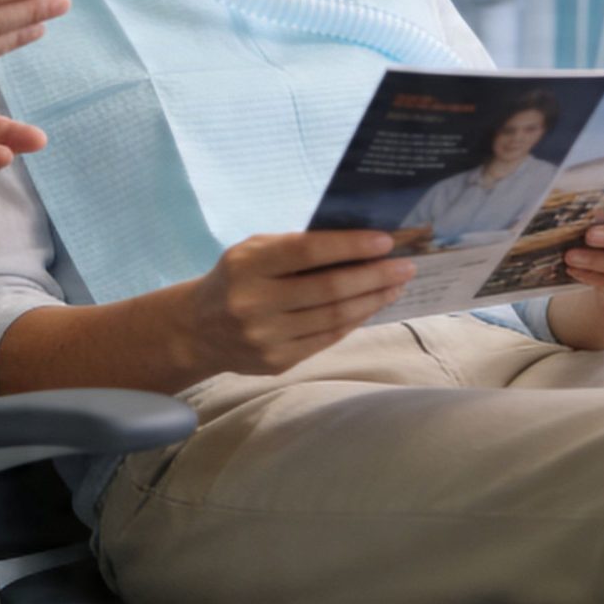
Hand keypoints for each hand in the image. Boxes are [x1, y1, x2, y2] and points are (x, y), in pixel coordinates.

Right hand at [179, 231, 414, 377]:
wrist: (198, 330)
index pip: (307, 251)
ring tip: (394, 286)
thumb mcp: (253, 251)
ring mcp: (266, 337)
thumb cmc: (235, 279)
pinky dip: (354, 320)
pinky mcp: (277, 362)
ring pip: (334, 317)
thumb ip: (294, 247)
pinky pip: (327, 338)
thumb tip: (356, 244)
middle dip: (374, 276)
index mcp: (247, 265)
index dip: (350, 246)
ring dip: (372, 300)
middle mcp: (254, 303)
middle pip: (329, 289)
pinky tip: (370, 306)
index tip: (385, 242)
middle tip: (405, 266)